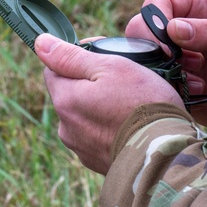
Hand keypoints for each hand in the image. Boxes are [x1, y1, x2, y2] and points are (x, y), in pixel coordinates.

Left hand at [36, 33, 183, 173]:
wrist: (166, 154)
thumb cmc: (142, 104)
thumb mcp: (110, 67)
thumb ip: (72, 56)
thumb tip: (41, 43)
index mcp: (65, 100)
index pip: (53, 69)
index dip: (76, 57)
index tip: (101, 55)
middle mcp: (66, 127)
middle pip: (71, 93)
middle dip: (90, 83)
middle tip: (122, 79)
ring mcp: (82, 148)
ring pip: (85, 115)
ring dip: (100, 107)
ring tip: (130, 103)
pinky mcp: (98, 162)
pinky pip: (99, 136)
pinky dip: (110, 128)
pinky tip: (131, 124)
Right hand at [125, 0, 206, 127]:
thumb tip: (173, 28)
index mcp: (196, 6)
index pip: (158, 2)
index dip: (155, 21)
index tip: (165, 44)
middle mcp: (180, 27)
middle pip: (141, 28)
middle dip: (155, 47)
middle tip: (176, 61)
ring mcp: (174, 54)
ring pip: (144, 57)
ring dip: (165, 69)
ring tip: (196, 79)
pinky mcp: (174, 79)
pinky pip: (156, 82)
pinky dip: (172, 87)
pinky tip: (197, 91)